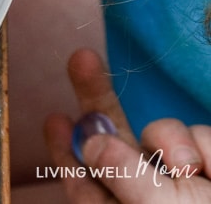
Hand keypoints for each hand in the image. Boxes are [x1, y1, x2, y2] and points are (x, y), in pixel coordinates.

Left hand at [44, 48, 210, 202]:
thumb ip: (122, 171)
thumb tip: (89, 137)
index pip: (81, 177)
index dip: (65, 146)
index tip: (54, 117)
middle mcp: (145, 194)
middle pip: (111, 138)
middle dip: (97, 97)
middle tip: (82, 58)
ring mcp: (182, 181)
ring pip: (161, 130)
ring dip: (172, 140)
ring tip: (193, 175)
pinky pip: (202, 135)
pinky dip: (209, 148)